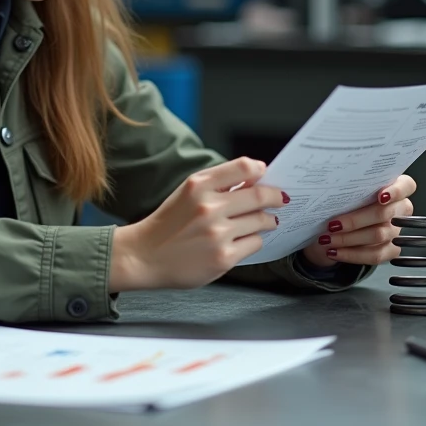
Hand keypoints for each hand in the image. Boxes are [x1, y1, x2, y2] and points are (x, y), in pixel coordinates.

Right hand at [109, 157, 282, 291]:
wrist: (144, 256)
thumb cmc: (168, 223)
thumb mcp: (186, 192)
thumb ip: (217, 184)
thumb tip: (254, 178)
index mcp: (198, 185)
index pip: (243, 167)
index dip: (260, 170)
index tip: (265, 174)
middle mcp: (209, 207)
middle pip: (259, 195)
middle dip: (276, 196)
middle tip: (281, 199)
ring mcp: (217, 234)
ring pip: (261, 220)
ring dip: (268, 220)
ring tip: (267, 221)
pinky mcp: (223, 258)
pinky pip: (254, 243)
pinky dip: (255, 239)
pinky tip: (246, 239)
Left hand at [300, 175, 416, 268]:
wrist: (337, 226)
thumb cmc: (344, 203)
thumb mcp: (346, 192)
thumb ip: (349, 188)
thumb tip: (333, 190)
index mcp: (394, 188)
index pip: (406, 186)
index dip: (396, 191)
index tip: (380, 196)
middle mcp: (399, 209)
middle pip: (384, 213)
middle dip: (355, 220)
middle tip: (333, 224)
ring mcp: (396, 231)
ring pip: (378, 235)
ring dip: (348, 238)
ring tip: (328, 238)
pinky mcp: (391, 250)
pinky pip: (375, 255)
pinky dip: (351, 254)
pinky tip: (334, 251)